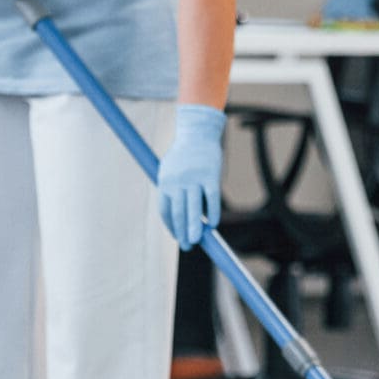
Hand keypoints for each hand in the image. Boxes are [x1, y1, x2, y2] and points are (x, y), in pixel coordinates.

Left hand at [155, 105, 225, 246]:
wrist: (197, 132)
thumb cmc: (182, 155)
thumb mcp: (169, 170)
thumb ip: (171, 191)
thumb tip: (177, 217)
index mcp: (165, 182)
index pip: (165, 211)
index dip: (171, 226)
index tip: (177, 236)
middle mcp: (178, 181)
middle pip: (179, 212)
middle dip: (182, 232)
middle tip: (187, 246)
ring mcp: (194, 178)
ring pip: (194, 208)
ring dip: (195, 227)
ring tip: (196, 241)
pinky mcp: (211, 175)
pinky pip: (212, 198)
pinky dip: (213, 213)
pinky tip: (214, 224)